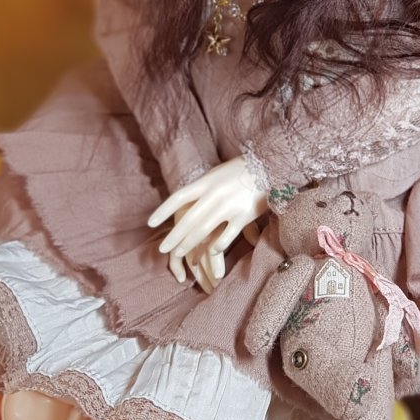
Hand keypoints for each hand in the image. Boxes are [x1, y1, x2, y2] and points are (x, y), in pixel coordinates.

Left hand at [148, 158, 268, 283]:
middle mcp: (214, 194)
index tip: (150, 223)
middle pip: (189, 218)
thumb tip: (182, 201)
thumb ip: (201, 188)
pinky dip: (217, 244)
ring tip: (178, 253)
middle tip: (163, 249)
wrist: (269, 165)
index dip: (163, 210)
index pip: (178, 197)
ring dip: (189, 243)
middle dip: (174, 236)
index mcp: (206, 182)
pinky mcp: (244, 214)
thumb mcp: (216, 174)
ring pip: (204, 229)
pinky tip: (211, 251)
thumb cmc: (238, 171)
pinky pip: (227, 234)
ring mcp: (229, 205)